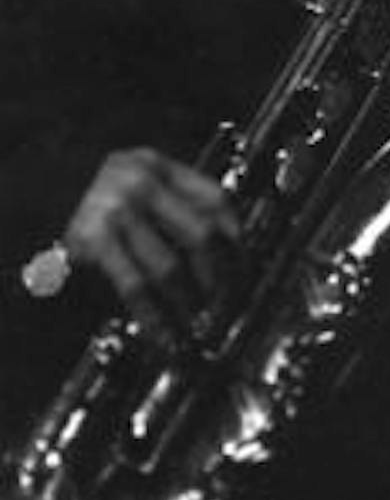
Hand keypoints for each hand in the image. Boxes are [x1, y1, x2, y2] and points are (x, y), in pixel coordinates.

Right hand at [64, 149, 239, 345]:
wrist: (33, 203)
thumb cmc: (94, 204)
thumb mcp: (138, 188)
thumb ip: (177, 206)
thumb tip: (230, 252)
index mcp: (157, 165)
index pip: (216, 200)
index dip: (238, 238)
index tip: (245, 266)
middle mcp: (140, 183)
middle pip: (202, 233)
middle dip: (221, 274)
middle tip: (227, 300)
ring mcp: (115, 212)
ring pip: (171, 265)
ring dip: (190, 301)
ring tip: (200, 322)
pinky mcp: (93, 244)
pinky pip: (136, 286)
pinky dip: (156, 316)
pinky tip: (166, 334)